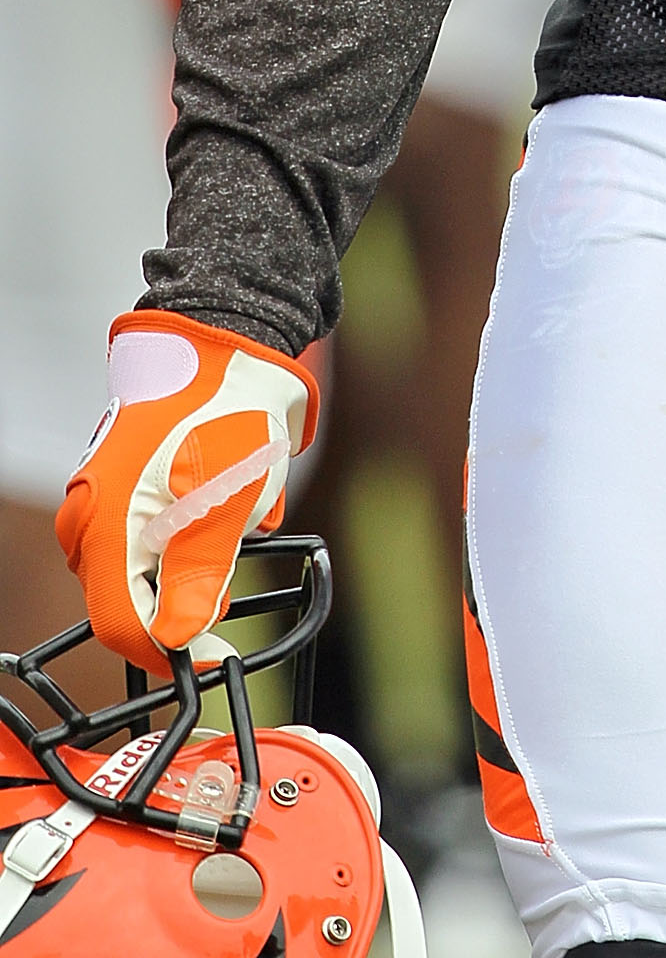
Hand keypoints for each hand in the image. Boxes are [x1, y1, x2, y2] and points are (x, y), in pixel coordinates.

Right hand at [56, 311, 316, 669]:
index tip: (210, 658)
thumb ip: (197, 579)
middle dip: (186, 595)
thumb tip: (180, 638)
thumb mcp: (225, 505)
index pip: (122, 623)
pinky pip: (156, 532)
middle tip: (233, 560)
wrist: (228, 345)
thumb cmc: (227, 413)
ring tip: (237, 508)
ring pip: (148, 565)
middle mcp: (91, 517)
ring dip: (196, 556)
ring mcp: (103, 499)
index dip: (167, 651)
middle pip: (132, 597)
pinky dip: (193, 529)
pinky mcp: (124, 485)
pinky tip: (228, 494)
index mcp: (106, 526)